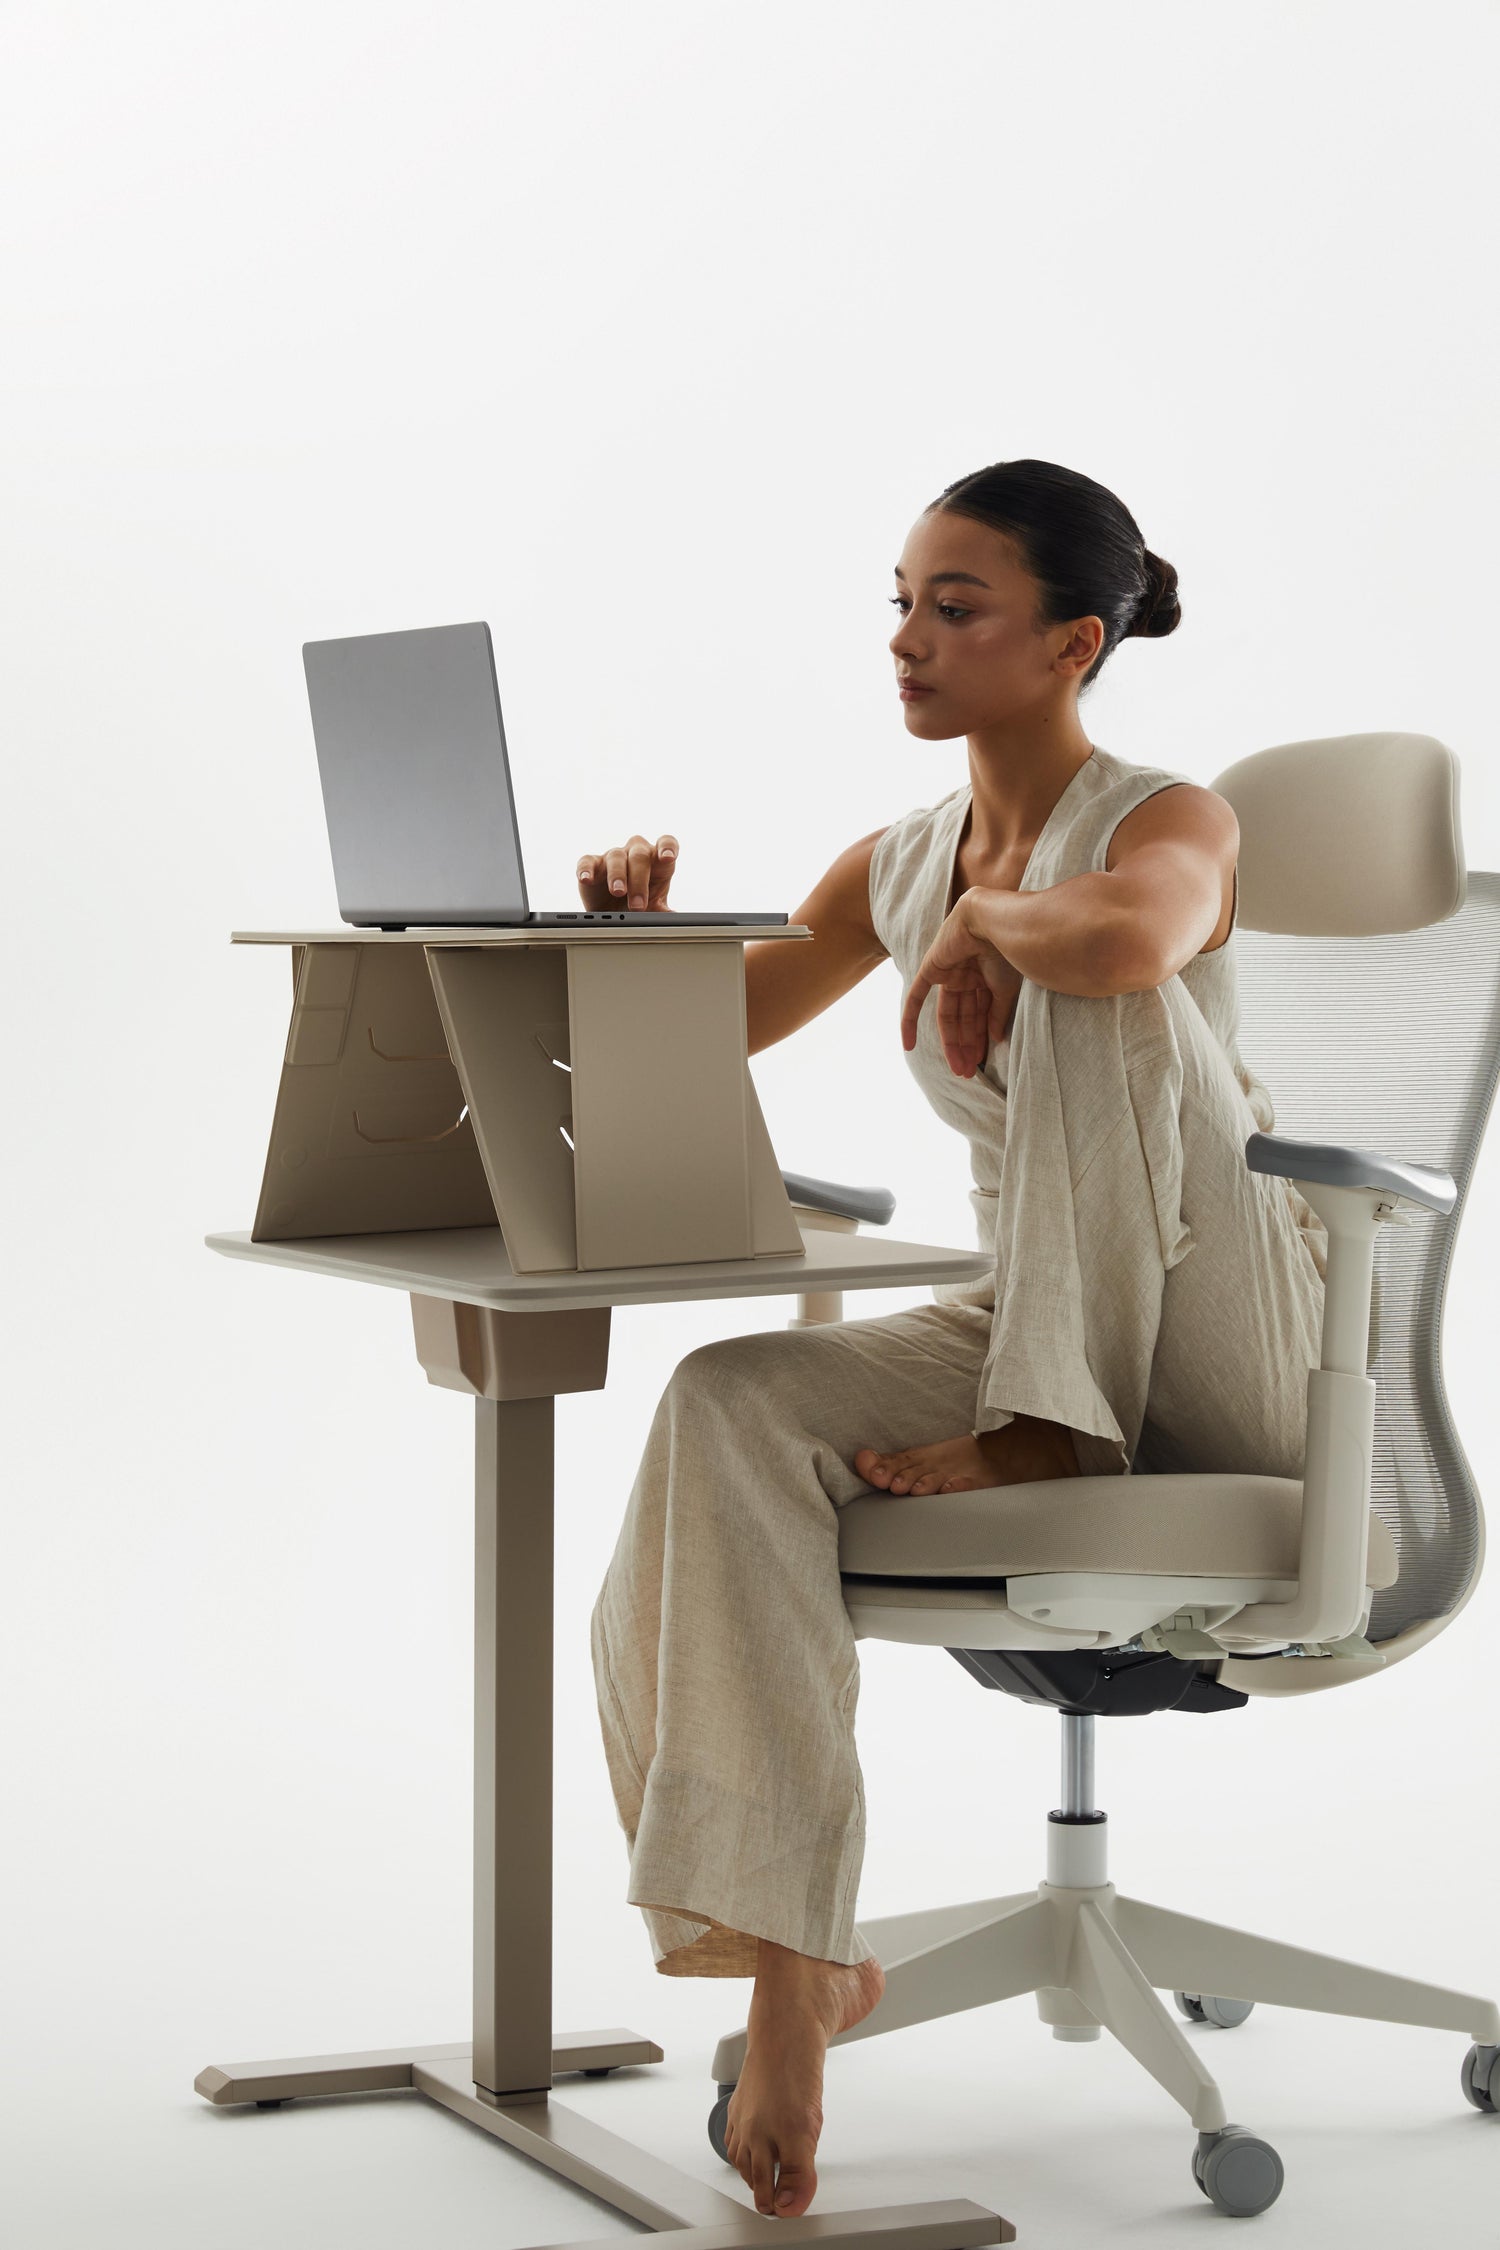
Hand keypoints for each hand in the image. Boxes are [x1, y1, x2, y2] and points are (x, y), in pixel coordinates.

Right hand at [576, 831, 679, 911]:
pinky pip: (588, 862)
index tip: (668, 857)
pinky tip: (587, 879)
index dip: (667, 847)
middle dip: (639, 880)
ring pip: (616, 857)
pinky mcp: (593, 865)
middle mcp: (636, 854)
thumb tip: (677, 919)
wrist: (615, 916)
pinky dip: (586, 870)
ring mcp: (614, 858)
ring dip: (618, 876)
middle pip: (640, 855)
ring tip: (618, 892)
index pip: (666, 843)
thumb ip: (666, 912)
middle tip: (638, 905)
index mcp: (657, 861)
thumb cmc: (639, 905)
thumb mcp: (656, 909)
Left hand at [900, 889, 1022, 1076]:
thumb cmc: (1007, 949)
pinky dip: (909, 1019)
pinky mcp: (931, 967)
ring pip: (947, 1014)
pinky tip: (908, 1045)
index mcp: (986, 977)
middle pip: (963, 1017)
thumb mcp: (1005, 989)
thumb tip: (994, 1039)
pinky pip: (916, 997)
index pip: (980, 1014)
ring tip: (958, 1068)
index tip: (981, 1063)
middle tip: (967, 1073)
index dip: (980, 1039)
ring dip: (951, 1041)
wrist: (993, 920)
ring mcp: (948, 971)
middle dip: (965, 1045)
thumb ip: (997, 1014)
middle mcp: (967, 975)